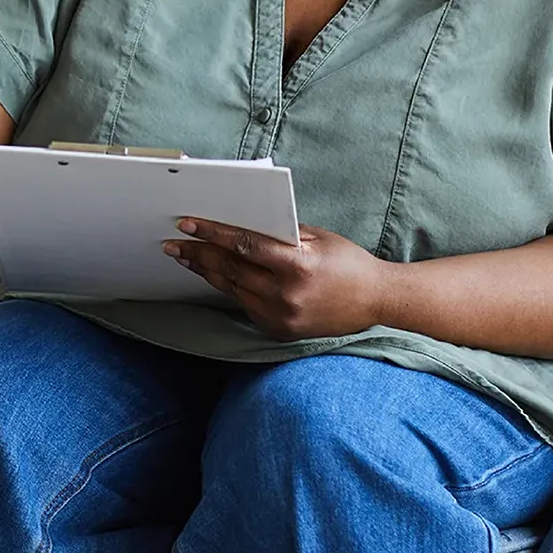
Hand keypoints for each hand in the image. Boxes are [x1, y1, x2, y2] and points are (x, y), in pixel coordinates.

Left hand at [165, 219, 389, 340]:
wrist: (378, 302)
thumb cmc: (348, 262)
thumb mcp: (316, 238)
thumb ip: (278, 232)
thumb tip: (238, 222)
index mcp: (297, 266)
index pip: (243, 245)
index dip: (211, 234)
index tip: (187, 224)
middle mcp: (286, 295)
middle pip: (230, 269)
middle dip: (198, 254)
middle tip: (174, 244)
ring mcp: (282, 317)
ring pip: (232, 289)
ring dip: (207, 272)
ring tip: (186, 258)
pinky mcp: (280, 331)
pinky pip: (245, 305)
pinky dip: (229, 288)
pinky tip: (214, 276)